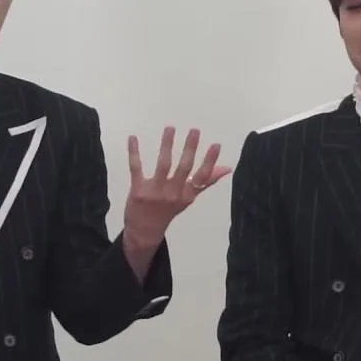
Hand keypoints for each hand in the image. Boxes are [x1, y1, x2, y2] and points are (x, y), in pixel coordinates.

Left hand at [122, 126, 230, 249]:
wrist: (144, 232)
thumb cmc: (168, 210)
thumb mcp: (188, 198)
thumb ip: (206, 182)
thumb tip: (228, 168)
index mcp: (187, 195)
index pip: (202, 177)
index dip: (210, 161)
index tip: (216, 144)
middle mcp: (173, 193)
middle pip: (184, 168)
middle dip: (190, 149)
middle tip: (194, 130)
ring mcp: (155, 192)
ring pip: (163, 165)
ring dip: (167, 145)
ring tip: (170, 128)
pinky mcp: (138, 190)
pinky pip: (136, 168)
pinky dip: (134, 152)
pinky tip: (133, 138)